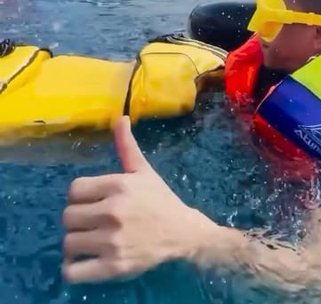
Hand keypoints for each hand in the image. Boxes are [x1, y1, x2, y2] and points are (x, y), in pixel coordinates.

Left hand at [62, 116, 218, 283]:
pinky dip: (74, 269)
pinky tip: (86, 261)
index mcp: (119, 185)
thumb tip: (120, 118)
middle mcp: (113, 211)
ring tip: (93, 241)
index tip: (95, 202)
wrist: (184, 233)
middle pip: (67, 217)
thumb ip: (127, 146)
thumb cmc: (161, 201)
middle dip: (79, 220)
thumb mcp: (144, 171)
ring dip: (77, 243)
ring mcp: (112, 241)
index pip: (74, 190)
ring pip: (68, 243)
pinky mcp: (113, 267)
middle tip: (95, 223)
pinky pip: (72, 271)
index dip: (82, 196)